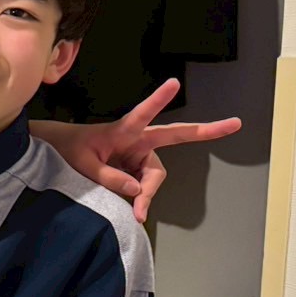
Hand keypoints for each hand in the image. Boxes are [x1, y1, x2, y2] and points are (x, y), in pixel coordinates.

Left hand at [32, 78, 241, 221]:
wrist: (61, 153)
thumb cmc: (69, 151)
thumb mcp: (82, 165)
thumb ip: (108, 177)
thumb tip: (137, 189)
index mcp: (123, 130)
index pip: (143, 114)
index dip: (158, 100)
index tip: (174, 83)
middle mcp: (137, 140)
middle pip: (175, 137)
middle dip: (205, 131)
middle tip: (234, 124)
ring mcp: (139, 154)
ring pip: (154, 176)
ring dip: (149, 193)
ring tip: (137, 213)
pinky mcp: (136, 168)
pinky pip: (145, 186)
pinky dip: (142, 199)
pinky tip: (136, 212)